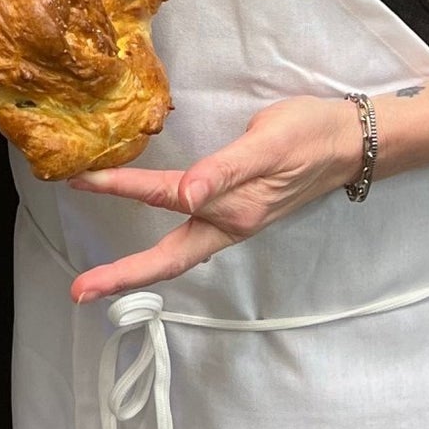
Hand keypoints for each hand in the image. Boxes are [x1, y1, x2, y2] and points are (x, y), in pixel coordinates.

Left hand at [66, 95, 363, 303]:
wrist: (349, 142)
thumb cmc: (308, 136)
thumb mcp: (266, 145)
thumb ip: (224, 170)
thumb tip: (187, 195)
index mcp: (233, 208)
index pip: (164, 197)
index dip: (120, 188)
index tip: (81, 182)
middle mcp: (228, 224)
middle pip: (167, 258)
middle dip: (123, 275)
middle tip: (79, 292)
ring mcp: (233, 222)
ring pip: (177, 251)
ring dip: (138, 266)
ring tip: (100, 278)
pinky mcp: (237, 212)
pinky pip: (190, 233)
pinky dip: (161, 244)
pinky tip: (144, 238)